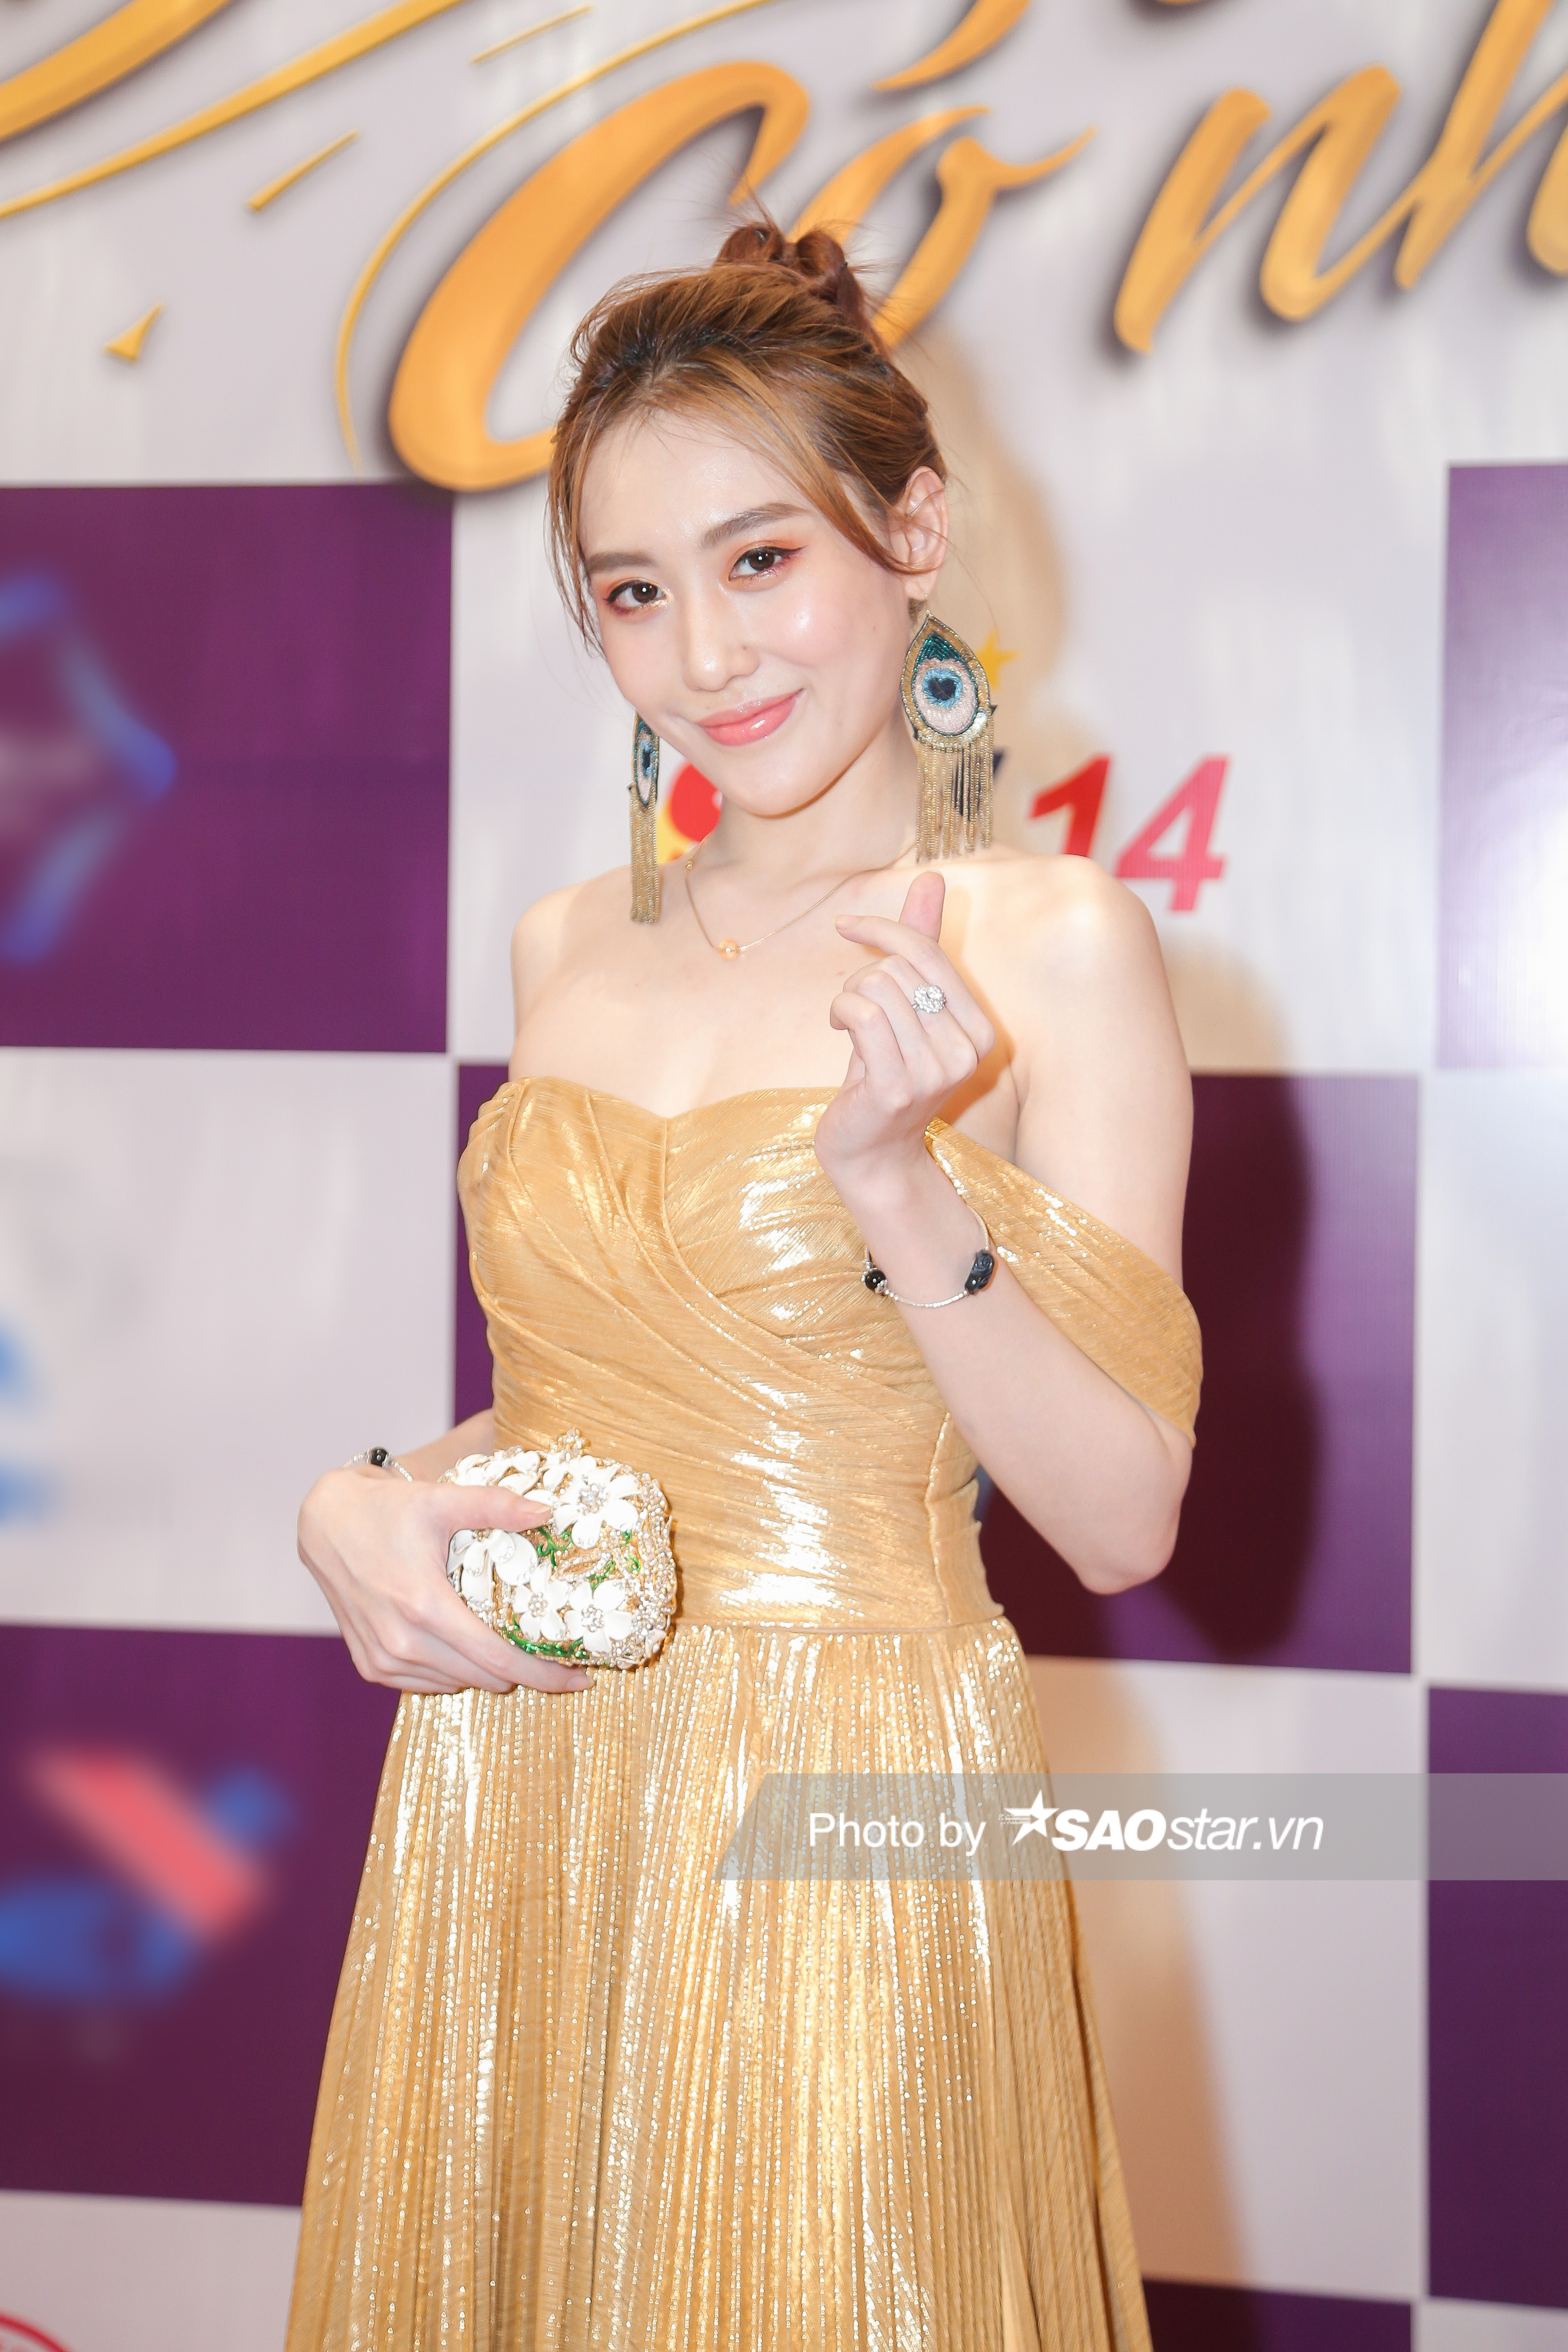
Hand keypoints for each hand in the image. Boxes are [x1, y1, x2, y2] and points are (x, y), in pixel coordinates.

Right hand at [298, 1467, 590, 1695]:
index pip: (497, 1660)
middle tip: (556, 1655)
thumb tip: (548, 1512)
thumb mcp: (443, 1499)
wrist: (327, 1523)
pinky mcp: (371, 1666)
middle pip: (483, 1677)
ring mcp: (383, 1659)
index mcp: (424, 1606)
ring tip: (512, 1647)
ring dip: (487, 1672)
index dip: (544, 1674)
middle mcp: (402, 1642)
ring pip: (456, 1683)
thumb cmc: (388, 1510)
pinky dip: (453, 1672)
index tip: (581, 1678)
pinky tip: (467, 1648)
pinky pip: (426, 1683)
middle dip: (525, 1672)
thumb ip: (496, 1505)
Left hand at [814, 872, 995, 1197]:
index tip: (846, 926)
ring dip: (847, 999)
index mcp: (980, 1028)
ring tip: (848, 1027)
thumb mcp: (905, 1005)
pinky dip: (839, 1013)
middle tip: (853, 1011)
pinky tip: (838, 1031)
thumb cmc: (883, 1074)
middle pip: (898, 968)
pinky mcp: (900, 1085)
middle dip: (861, 978)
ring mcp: (937, 1070)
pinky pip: (861, 1013)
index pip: (927, 951)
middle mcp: (969, 1049)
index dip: (882, 929)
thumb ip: (920, 944)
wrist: (870, 1153)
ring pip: (877, 988)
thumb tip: (933, 876)